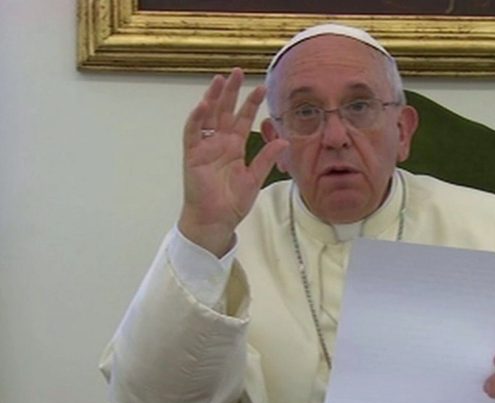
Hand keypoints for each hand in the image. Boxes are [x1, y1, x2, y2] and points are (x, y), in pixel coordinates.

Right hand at [179, 68, 287, 256]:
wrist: (216, 220)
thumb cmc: (232, 202)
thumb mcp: (255, 179)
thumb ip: (267, 159)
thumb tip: (284, 141)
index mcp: (234, 147)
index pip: (244, 119)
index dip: (251, 103)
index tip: (262, 87)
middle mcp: (219, 143)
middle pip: (225, 111)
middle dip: (231, 92)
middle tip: (238, 71)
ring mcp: (205, 148)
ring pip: (208, 116)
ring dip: (213, 98)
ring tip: (220, 80)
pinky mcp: (192, 156)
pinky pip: (193, 133)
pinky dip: (197, 118)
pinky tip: (204, 104)